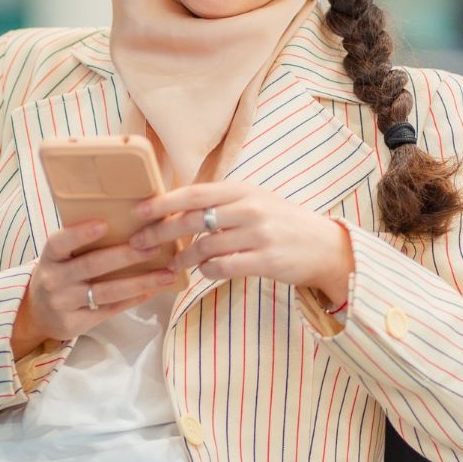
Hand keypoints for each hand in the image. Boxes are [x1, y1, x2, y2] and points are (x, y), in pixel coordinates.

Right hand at [11, 219, 179, 356]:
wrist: (39, 312)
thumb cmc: (60, 273)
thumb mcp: (60, 257)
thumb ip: (80, 243)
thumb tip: (128, 221)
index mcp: (49, 257)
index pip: (60, 243)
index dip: (80, 233)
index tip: (104, 223)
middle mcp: (54, 280)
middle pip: (91, 266)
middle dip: (125, 256)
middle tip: (153, 246)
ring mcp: (64, 304)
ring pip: (106, 292)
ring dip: (140, 282)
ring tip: (167, 274)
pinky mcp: (75, 324)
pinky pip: (110, 310)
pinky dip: (133, 300)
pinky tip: (153, 290)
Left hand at [129, 182, 352, 304]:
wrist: (325, 246)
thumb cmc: (280, 223)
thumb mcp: (252, 202)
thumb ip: (218, 202)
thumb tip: (172, 208)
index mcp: (242, 190)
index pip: (193, 193)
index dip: (162, 202)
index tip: (137, 211)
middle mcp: (250, 208)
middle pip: (192, 220)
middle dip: (160, 233)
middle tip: (139, 244)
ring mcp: (259, 234)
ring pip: (205, 247)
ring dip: (183, 258)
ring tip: (175, 263)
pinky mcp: (266, 260)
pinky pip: (223, 267)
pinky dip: (207, 271)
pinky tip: (205, 272)